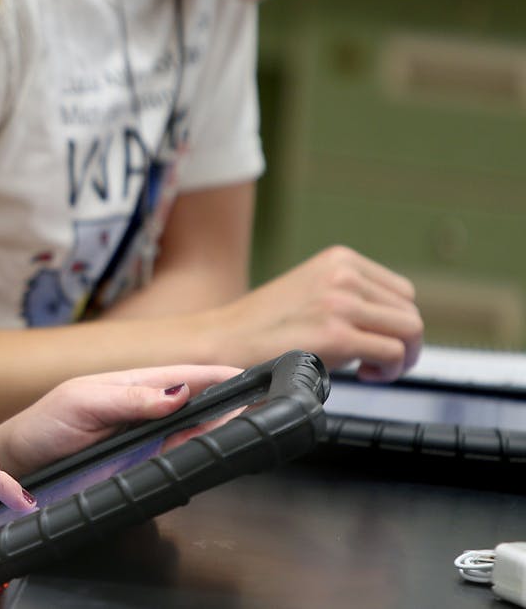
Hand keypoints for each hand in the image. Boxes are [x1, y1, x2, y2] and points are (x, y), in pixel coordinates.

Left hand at [0, 365, 240, 478]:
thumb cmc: (46, 425)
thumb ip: (129, 400)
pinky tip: (205, 459)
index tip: (250, 378)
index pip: (185, 376)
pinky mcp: (141, 470)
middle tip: (255, 412)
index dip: (218, 376)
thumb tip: (176, 393)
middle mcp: (146, 412)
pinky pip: (175, 464)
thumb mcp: (83, 403)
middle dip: (228, 408)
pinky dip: (192, 462)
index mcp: (134, 385)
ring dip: (215, 436)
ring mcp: (146, 442)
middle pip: (198, 408)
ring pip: (192, 437)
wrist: (21, 466)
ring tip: (238, 433)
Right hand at [214, 245, 422, 380]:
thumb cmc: (263, 326)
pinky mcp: (337, 335)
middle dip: (402, 341)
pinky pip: (393, 353)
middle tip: (377, 361)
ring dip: (400, 356)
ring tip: (371, 367)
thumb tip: (393, 322)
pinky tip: (364, 374)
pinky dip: (388, 370)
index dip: (395, 321)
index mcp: (338, 259)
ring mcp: (341, 303)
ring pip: (410, 330)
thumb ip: (349, 296)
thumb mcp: (312, 291)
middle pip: (409, 310)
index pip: (401, 291)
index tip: (377, 340)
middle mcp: (343, 275)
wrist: (223, 341)